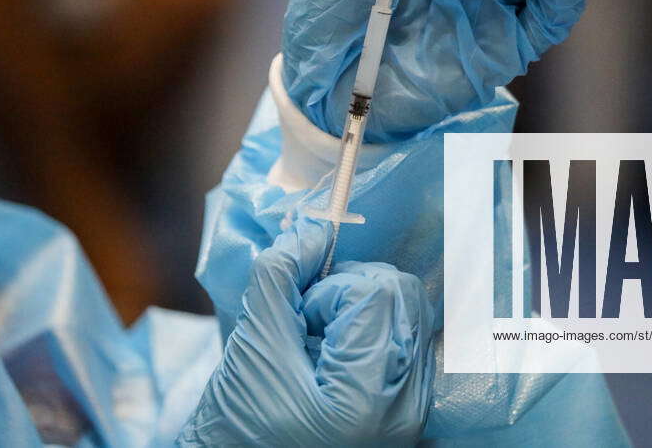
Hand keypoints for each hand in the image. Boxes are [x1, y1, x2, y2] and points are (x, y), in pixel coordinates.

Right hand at [177, 220, 434, 446]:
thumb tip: (311, 229)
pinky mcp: (408, 407)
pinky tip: (338, 352)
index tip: (299, 321)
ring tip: (321, 340)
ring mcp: (411, 411)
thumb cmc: (239, 421)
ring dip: (363, 308)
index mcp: (367, 398)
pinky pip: (408, 338)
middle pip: (405, 295)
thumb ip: (280, 275)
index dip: (329, 291)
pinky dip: (374, 329)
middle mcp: (404, 408)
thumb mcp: (254, 342)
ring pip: (411, 311)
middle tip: (309, 324)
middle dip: (351, 292)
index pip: (377, 294)